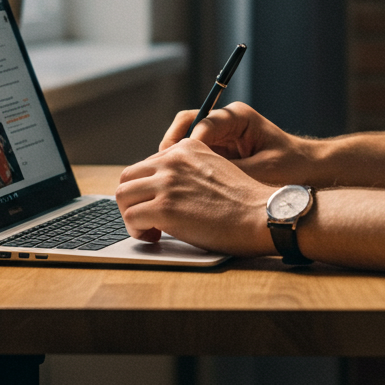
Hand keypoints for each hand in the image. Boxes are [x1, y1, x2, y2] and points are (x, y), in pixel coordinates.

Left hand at [115, 140, 273, 255]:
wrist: (261, 215)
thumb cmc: (243, 201)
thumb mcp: (215, 169)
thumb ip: (189, 171)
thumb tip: (164, 188)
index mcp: (187, 148)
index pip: (148, 164)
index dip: (148, 188)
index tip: (158, 203)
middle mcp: (173, 160)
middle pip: (128, 176)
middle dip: (133, 199)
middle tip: (147, 218)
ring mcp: (167, 182)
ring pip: (123, 195)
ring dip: (131, 215)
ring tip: (149, 229)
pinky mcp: (164, 208)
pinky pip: (130, 217)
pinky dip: (137, 230)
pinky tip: (155, 236)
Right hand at [159, 100, 312, 184]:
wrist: (310, 169)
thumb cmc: (291, 167)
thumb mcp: (260, 171)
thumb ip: (228, 173)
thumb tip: (196, 182)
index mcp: (237, 116)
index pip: (198, 123)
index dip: (182, 146)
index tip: (175, 166)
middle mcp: (225, 121)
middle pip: (185, 125)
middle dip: (170, 149)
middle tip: (161, 174)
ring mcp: (220, 136)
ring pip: (184, 141)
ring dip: (174, 161)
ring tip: (168, 184)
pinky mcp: (218, 152)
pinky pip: (192, 156)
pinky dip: (183, 170)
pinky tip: (180, 190)